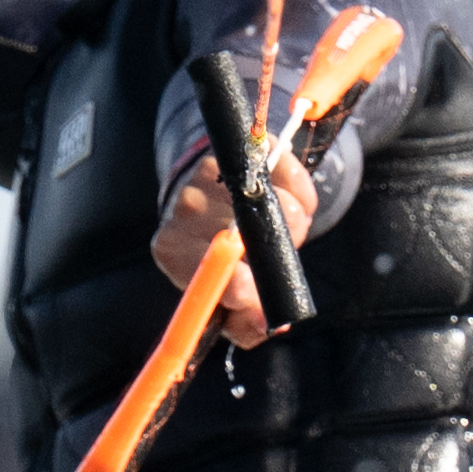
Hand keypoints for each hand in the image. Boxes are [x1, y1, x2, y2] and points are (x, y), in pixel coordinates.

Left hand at [149, 142, 317, 352]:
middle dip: (274, 248)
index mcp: (173, 250)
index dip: (235, 283)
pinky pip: (281, 169)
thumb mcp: (229, 299)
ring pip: (265, 200)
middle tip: (287, 251)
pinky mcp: (237, 149)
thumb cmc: (226, 261)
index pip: (202, 266)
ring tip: (290, 229)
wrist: (214, 200)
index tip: (255, 290)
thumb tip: (266, 321)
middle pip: (236, 231)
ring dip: (292, 220)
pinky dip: (298, 190)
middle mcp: (183, 209)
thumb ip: (246, 320)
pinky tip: (293, 202)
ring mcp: (207, 173)